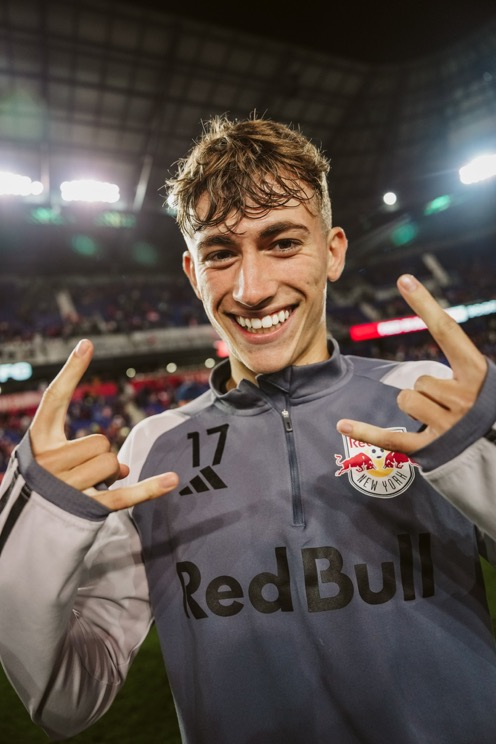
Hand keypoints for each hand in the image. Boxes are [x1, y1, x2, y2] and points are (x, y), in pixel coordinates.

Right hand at [30, 339, 178, 508]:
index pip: (54, 400)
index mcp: (37, 442)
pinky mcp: (85, 509)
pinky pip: (125, 495)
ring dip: (110, 476)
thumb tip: (122, 463)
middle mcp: (48, 463)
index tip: (88, 344)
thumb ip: (81, 450)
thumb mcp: (50, 461)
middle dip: (101, 457)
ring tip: (87, 490)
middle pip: (100, 441)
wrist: (24, 533)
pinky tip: (172, 480)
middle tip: (82, 475)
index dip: (71, 372)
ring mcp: (66, 487)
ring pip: (112, 464)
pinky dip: (150, 489)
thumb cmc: (43, 488)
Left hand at [336, 274, 487, 453]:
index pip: (447, 331)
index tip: (404, 280)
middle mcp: (465, 396)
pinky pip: (389, 436)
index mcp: (477, 371)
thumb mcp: (475, 377)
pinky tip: (342, 424)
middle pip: (417, 378)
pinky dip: (365, 432)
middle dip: (425, 389)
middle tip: (446, 404)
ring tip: (438, 419)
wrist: (493, 451)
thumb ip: (454, 356)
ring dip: (414, 408)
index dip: (425, 305)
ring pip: (405, 400)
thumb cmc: (478, 406)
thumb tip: (421, 301)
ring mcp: (448, 424)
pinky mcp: (430, 448)